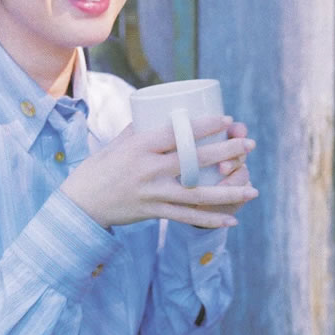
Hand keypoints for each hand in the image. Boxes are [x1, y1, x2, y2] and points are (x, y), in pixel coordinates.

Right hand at [60, 115, 257, 229]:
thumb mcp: (116, 144)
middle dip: (226, 151)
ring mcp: (152, 193)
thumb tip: (160, 115)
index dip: (204, 126)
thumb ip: (139, 132)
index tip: (226, 119)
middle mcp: (148, 169)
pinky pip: (188, 217)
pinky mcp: (153, 212)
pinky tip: (232, 218)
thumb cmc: (98, 168)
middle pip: (195, 160)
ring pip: (198, 193)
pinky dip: (211, 219)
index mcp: (139, 147)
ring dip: (229, 191)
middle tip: (248, 144)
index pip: (177, 133)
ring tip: (253, 189)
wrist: (81, 204)